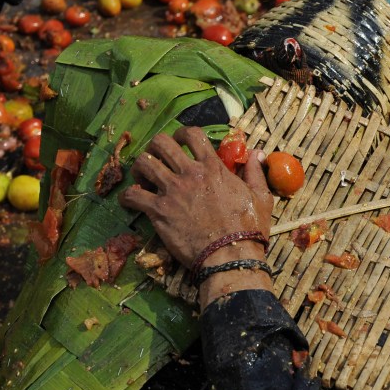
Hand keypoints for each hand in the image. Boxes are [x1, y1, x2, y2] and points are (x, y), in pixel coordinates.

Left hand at [119, 127, 272, 269]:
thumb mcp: (261, 196)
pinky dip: (128, 197)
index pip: (192, 135)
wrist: (231, 255)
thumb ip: (255, 172)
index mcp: (213, 168)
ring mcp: (172, 191)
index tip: (181, 142)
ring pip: (144, 163)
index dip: (182, 134)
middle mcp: (190, 174)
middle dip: (156, 147)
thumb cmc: (248, 228)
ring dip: (140, 168)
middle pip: (161, 143)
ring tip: (143, 178)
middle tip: (157, 158)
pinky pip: (132, 195)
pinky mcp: (159, 211)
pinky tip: (131, 202)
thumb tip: (257, 153)